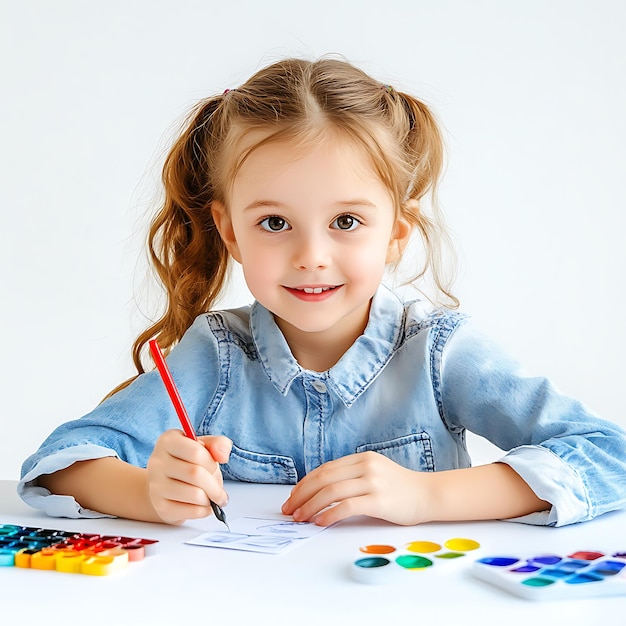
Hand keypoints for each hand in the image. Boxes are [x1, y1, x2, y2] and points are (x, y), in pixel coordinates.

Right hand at [146, 430, 231, 524]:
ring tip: (211, 498)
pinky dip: (203, 511)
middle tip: (220, 492)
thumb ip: (218, 444)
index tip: (214, 466)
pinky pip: (190, 511)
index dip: (211, 461)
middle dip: (215, 486)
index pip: (196, 452)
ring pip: (194, 494)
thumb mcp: (204, 447)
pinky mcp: (160, 506)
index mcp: (168, 440)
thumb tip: (223, 455)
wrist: (166, 485)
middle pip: (195, 474)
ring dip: (210, 499)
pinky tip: (203, 506)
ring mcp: (156, 485)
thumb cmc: (188, 463)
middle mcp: (157, 461)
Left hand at [281, 451, 425, 525]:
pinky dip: (329, 514)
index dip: (305, 483)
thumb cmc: (400, 488)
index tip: (293, 497)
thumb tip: (320, 491)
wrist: (428, 495)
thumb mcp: (374, 472)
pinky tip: (320, 522)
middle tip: (290, 509)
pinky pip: (346, 506)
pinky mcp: (379, 500)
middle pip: (324, 478)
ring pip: (331, 491)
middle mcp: (366, 466)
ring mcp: (373, 482)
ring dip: (311, 506)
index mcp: (362, 458)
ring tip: (300, 518)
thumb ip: (352, 476)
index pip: (325, 469)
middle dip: (302, 495)